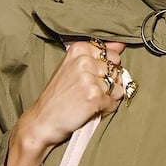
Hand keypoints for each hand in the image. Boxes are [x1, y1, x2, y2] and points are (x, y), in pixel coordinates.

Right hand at [5, 39, 126, 165]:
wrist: (43, 120)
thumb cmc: (58, 95)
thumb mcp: (72, 67)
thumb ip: (97, 54)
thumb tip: (121, 45)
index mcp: (79, 50)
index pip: (111, 55)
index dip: (107, 70)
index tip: (92, 77)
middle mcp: (84, 61)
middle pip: (116, 71)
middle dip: (109, 84)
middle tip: (90, 92)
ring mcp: (89, 78)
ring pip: (117, 88)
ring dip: (108, 98)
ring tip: (89, 102)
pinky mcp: (94, 96)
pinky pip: (114, 103)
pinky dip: (106, 109)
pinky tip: (90, 110)